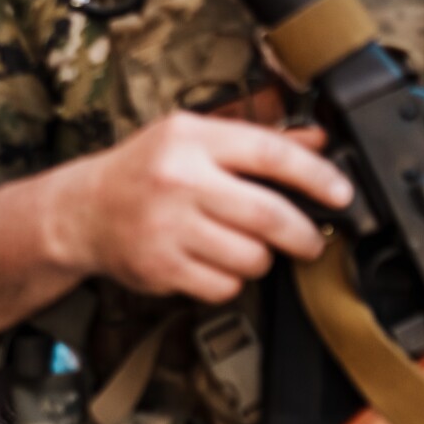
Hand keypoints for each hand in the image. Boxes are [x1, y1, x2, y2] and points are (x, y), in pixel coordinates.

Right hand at [62, 112, 353, 302]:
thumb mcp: (194, 138)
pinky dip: (229, 281)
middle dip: (303, 235)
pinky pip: (224, 286)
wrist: (81, 211)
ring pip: (252, 257)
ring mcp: (168, 226)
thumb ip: (256, 141)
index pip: (270, 153)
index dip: (315, 176)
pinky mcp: (161, 267)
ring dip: (260, 259)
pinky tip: (213, 262)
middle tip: (311, 241)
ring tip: (242, 246)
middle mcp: (179, 179)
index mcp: (192, 138)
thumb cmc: (146, 171)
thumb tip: (319, 140)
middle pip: (269, 215)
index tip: (342, 194)